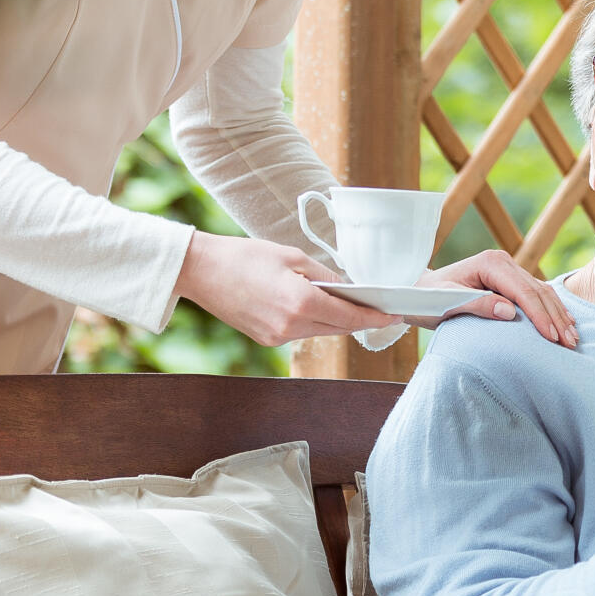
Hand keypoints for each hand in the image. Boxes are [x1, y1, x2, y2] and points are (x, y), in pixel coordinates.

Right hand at [174, 232, 399, 344]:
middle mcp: (291, 325)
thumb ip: (325, 275)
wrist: (199, 271)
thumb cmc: (245, 256)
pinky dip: (314, 321)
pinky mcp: (266, 339)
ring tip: (351, 304)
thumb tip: (347, 287)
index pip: (350, 316)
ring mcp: (277, 336)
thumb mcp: (292, 256)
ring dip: (336, 320)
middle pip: (339, 327)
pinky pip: (301, 332)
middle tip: (380, 308)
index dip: (376, 317)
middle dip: (360, 318)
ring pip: (321, 331)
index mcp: (301, 302)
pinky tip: (317, 307)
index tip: (395, 315)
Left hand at [414, 249, 577, 345]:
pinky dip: (552, 310)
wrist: (417, 291)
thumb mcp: (447, 303)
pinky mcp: (510, 281)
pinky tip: (565, 324)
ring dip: (558, 316)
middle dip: (555, 318)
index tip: (552, 337)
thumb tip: (509, 312)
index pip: (523, 291)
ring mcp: (509, 270)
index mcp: (491, 263)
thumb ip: (478, 305)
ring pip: (542, 292)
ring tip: (572, 339)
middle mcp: (503, 262)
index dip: (540, 315)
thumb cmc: (427, 298)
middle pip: (538, 291)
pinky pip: (537, 295)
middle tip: (569, 343)